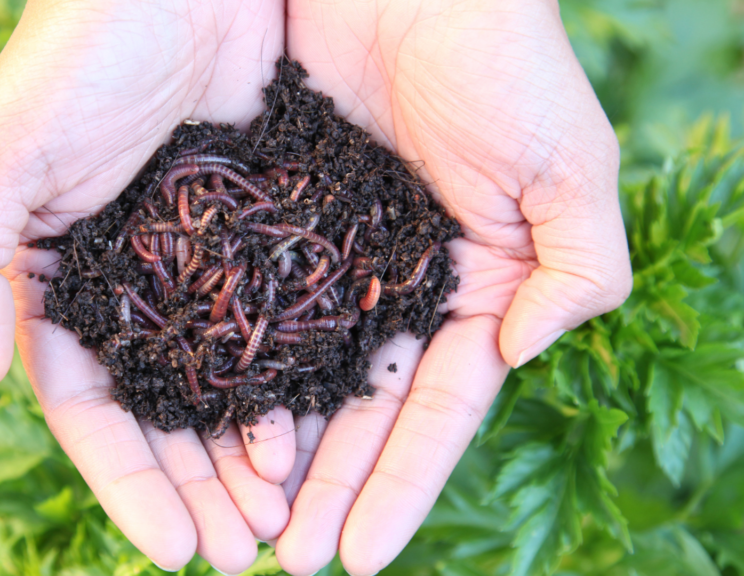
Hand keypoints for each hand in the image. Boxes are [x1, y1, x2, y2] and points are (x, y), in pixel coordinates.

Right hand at [0, 1, 294, 571]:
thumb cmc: (80, 53)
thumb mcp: (6, 150)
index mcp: (66, 285)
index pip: (92, 409)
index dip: (127, 482)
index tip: (171, 550)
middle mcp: (138, 291)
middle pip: (168, 415)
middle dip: (201, 490)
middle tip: (243, 557)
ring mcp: (206, 271)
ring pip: (232, 385)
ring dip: (255, 458)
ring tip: (288, 523)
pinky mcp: (271, 239)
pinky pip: (290, 327)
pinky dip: (304, 385)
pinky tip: (328, 436)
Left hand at [275, 1, 631, 573]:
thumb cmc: (498, 59)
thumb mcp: (567, 166)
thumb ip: (575, 269)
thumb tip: (515, 357)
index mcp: (470, 290)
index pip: (434, 411)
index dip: (401, 486)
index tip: (363, 557)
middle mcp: (397, 289)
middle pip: (360, 412)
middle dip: (332, 490)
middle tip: (292, 565)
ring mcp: (332, 262)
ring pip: (301, 377)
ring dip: (278, 453)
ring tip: (245, 526)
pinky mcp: (275, 224)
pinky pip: (250, 313)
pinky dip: (234, 372)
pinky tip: (206, 430)